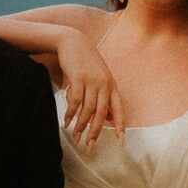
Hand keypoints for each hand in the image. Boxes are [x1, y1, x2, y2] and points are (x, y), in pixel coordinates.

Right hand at [56, 28, 123, 149]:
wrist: (73, 42)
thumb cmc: (85, 62)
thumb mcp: (99, 78)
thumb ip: (104, 96)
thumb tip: (108, 118)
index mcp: (112, 85)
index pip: (119, 109)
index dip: (120, 126)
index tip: (121, 141)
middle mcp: (104, 84)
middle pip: (102, 113)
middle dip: (96, 132)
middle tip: (89, 146)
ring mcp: (92, 80)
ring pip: (88, 109)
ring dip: (81, 125)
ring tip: (75, 136)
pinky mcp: (78, 77)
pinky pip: (75, 101)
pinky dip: (70, 113)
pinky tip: (66, 121)